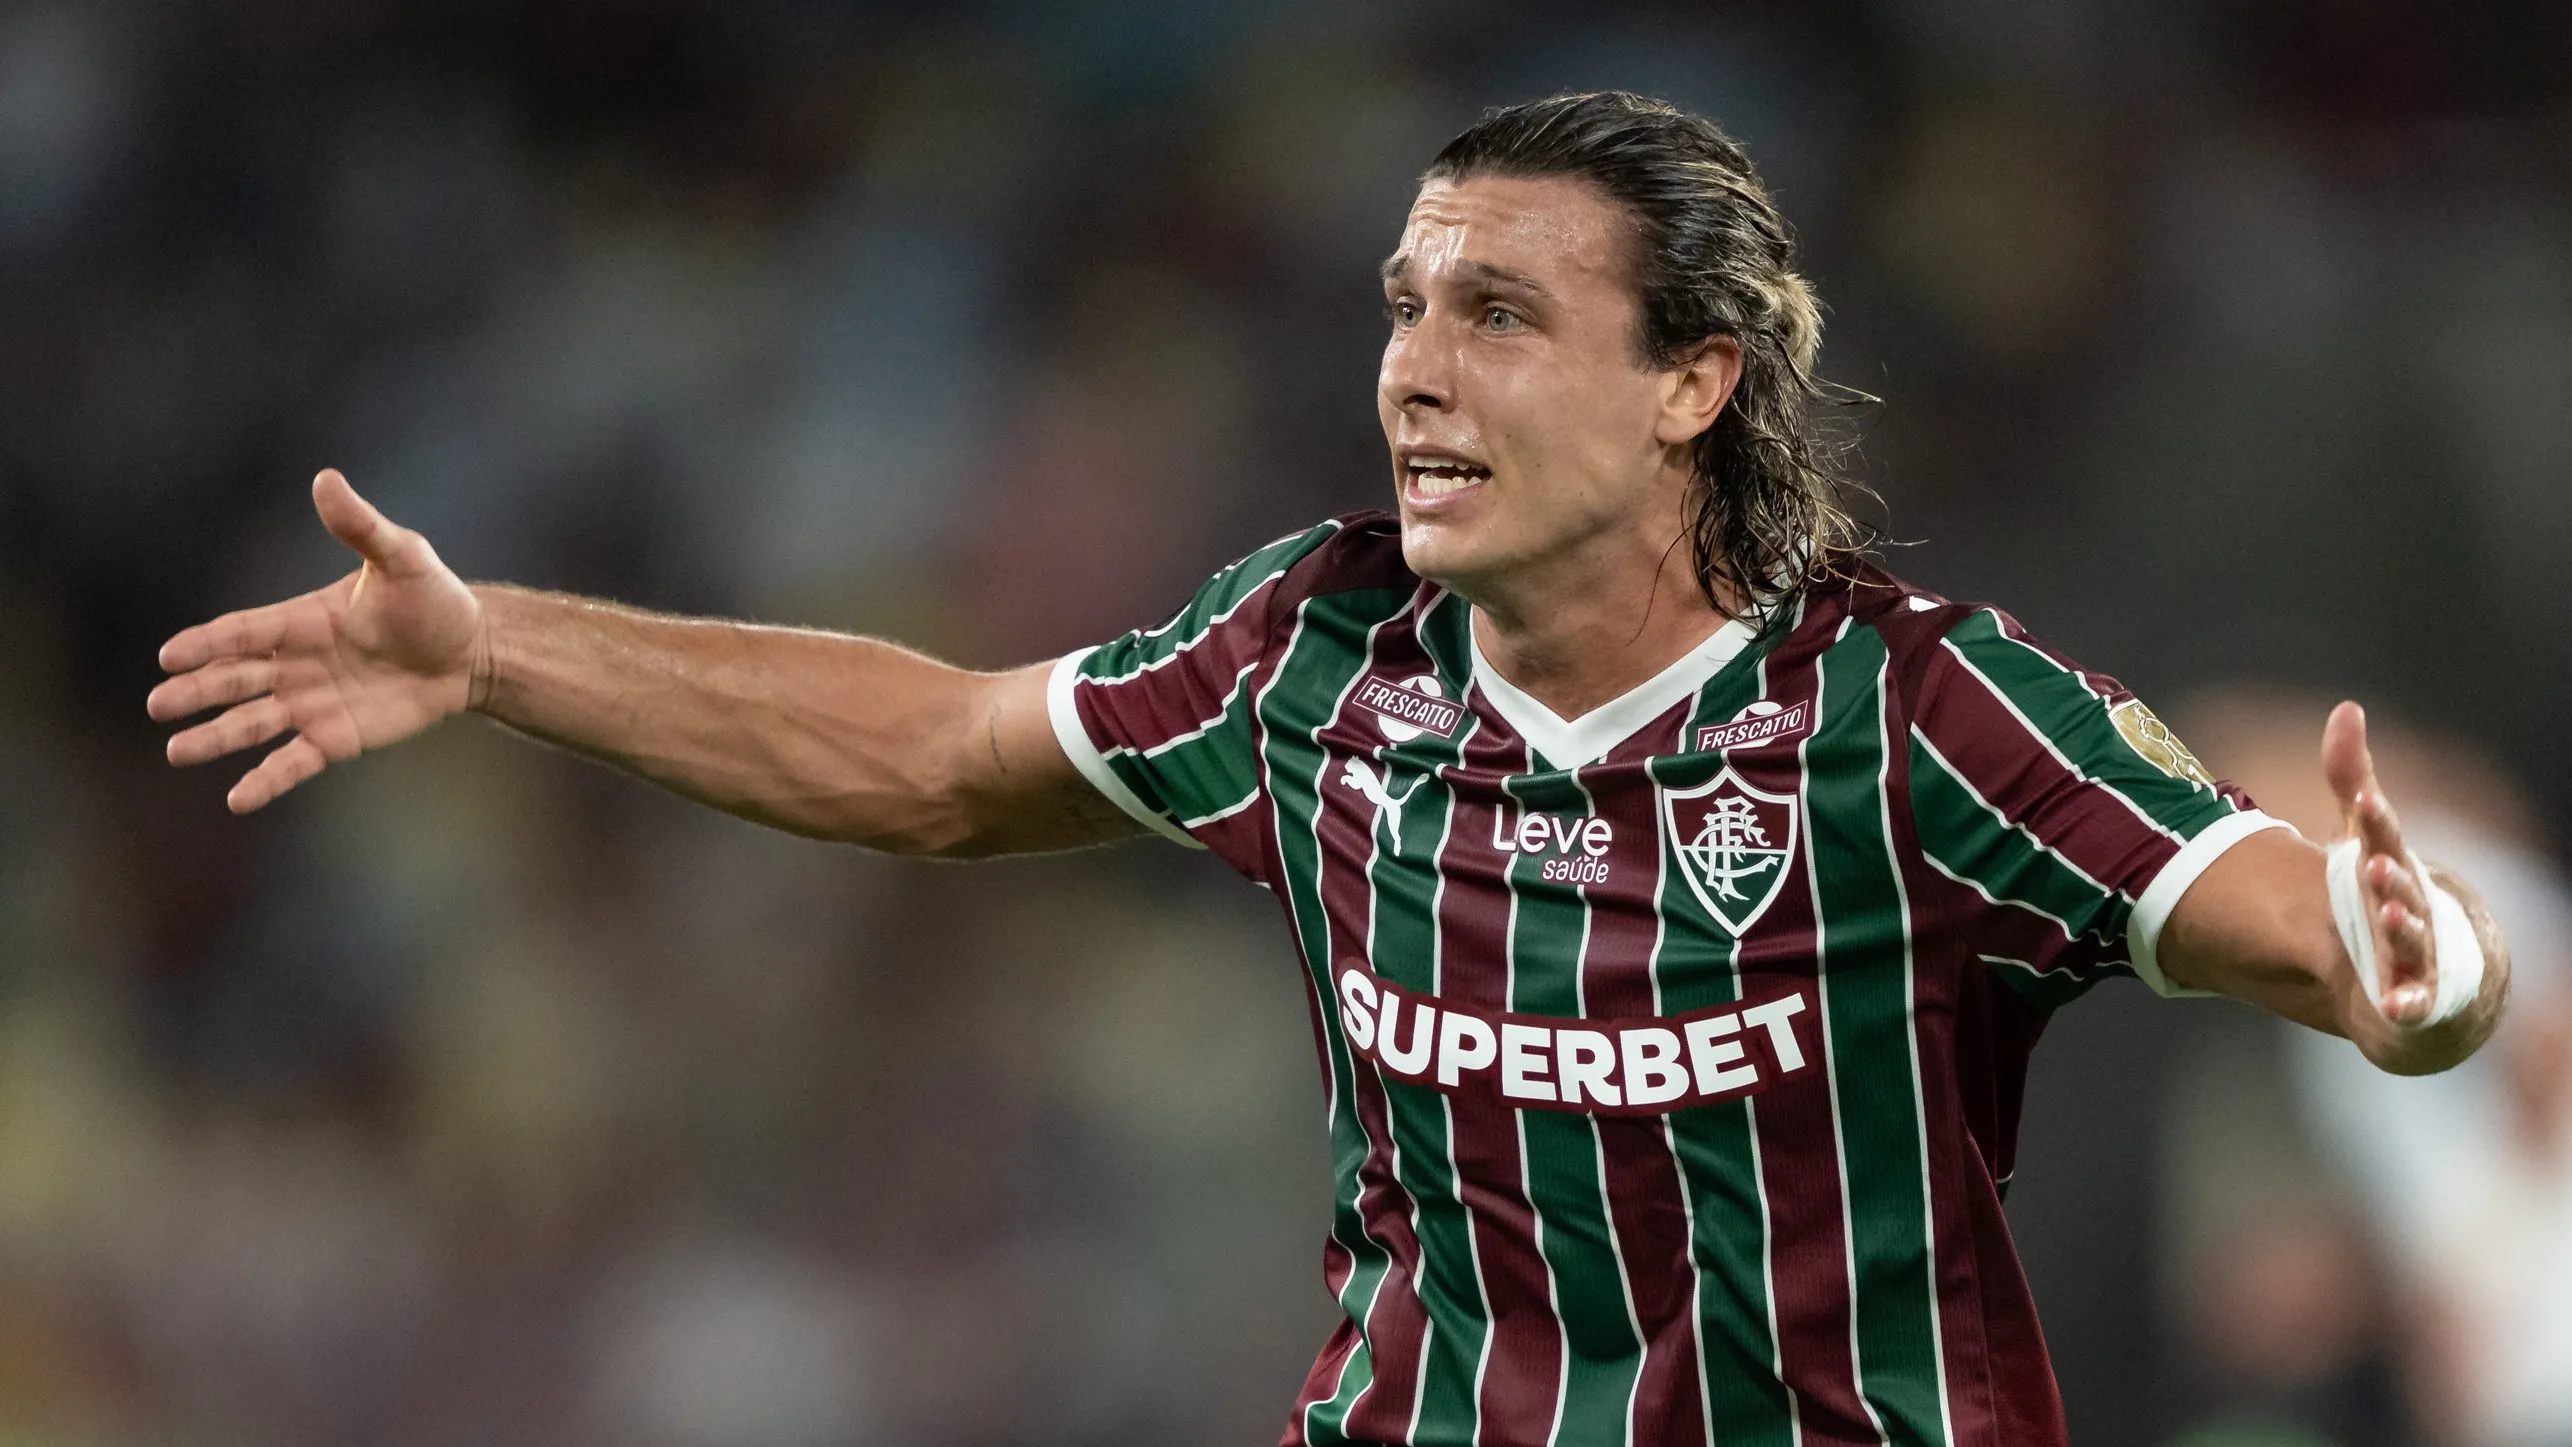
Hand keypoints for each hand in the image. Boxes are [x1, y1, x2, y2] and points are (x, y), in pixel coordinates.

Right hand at [149, 470, 486, 812]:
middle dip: (196, 693)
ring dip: (215, 738)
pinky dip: (265, 781)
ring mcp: (312, 703)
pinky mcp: (336, 738)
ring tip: (176, 753)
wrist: (472, 651)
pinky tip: (237, 800)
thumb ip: (360, 527)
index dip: (207, 644)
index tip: (169, 655)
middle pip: (235, 680)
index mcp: (300, 621)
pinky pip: (293, 762)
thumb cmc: (434, 599)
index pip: (242, 633)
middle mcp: (296, 664)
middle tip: (159, 706)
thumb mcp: (401, 558)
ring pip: (252, 724)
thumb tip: (326, 478)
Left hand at [2320, 700, 2440, 1024]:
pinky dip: (2407, 1004)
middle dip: (2390, 877)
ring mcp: (2417, 954)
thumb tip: (2346, 708)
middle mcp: (2412, 908)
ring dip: (2401, 929)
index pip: (2385, 839)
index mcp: (2396, 867)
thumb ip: (2352, 777)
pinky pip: (2414, 1003)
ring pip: (2410, 941)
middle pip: (2402, 890)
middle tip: (2373, 865)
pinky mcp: (2415, 996)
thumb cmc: (2395, 890)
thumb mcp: (2366, 835)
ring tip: (2387, 917)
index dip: (2374, 820)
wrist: (2440, 967)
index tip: (2361, 799)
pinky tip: (2395, 1006)